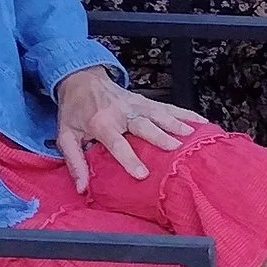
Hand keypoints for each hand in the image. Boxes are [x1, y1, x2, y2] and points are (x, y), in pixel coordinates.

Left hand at [53, 65, 203, 193]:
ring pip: (160, 113)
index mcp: (101, 123)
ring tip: (192, 134)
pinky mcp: (146, 100)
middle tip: (176, 147)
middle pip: (144, 125)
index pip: (117, 143)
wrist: (81, 78)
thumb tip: (82, 188)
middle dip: (160, 136)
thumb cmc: (74, 111)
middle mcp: (121, 112)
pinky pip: (168, 107)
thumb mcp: (65, 136)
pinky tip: (200, 122)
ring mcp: (136, 104)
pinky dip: (185, 113)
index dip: (129, 159)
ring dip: (177, 123)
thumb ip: (75, 162)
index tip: (143, 174)